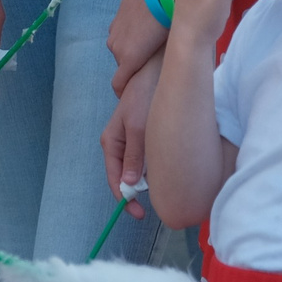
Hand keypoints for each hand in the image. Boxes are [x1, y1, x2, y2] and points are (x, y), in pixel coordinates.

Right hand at [102, 54, 161, 213]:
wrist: (160, 68)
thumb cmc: (146, 94)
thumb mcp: (139, 127)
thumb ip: (135, 156)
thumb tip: (131, 184)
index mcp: (112, 142)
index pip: (115, 179)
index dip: (126, 199)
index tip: (141, 213)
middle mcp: (119, 142)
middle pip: (126, 176)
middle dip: (139, 192)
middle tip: (158, 203)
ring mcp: (132, 138)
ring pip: (138, 168)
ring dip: (149, 179)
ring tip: (166, 188)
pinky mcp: (145, 132)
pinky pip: (148, 157)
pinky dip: (156, 166)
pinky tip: (169, 168)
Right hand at [107, 0, 169, 93]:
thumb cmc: (170, 23)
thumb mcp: (168, 49)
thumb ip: (159, 64)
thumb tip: (167, 71)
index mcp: (128, 59)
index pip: (118, 85)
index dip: (124, 91)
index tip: (131, 94)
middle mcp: (116, 46)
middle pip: (121, 62)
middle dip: (133, 62)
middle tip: (151, 57)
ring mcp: (115, 28)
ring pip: (120, 43)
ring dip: (130, 43)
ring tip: (149, 36)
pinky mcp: (118, 12)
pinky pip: (121, 26)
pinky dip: (130, 27)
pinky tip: (145, 19)